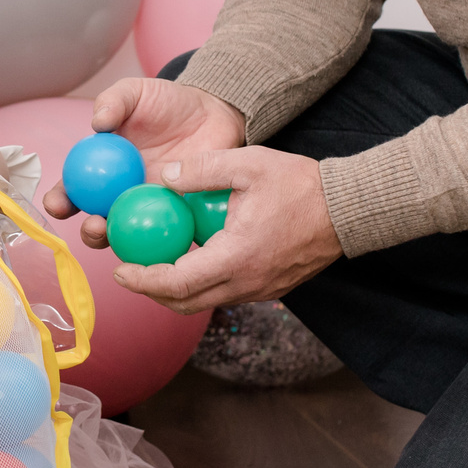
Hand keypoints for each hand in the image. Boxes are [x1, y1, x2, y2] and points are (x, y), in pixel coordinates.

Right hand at [40, 76, 245, 249]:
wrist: (211, 111)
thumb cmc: (167, 102)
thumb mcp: (136, 92)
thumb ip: (114, 101)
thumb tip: (97, 123)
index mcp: (101, 169)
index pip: (72, 190)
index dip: (59, 201)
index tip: (58, 204)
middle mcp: (120, 193)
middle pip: (96, 221)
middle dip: (88, 232)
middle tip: (95, 225)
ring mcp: (149, 205)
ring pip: (129, 234)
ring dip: (122, 241)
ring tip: (127, 233)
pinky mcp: (178, 212)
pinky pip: (167, 230)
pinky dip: (161, 239)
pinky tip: (161, 236)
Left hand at [110, 145, 342, 312]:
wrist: (348, 209)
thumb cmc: (300, 184)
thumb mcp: (248, 164)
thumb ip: (202, 169)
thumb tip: (164, 177)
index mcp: (235, 258)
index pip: (176, 283)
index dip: (143, 281)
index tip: (120, 270)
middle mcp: (246, 283)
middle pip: (185, 303)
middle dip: (152, 291)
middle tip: (130, 271)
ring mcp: (261, 290)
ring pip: (206, 301)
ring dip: (177, 289)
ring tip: (156, 265)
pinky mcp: (271, 288)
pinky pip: (227, 293)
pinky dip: (202, 284)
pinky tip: (194, 258)